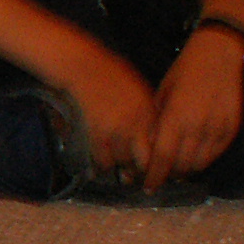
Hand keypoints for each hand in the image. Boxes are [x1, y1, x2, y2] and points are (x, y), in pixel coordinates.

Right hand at [57, 41, 158, 179]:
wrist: (80, 65)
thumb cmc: (107, 71)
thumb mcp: (136, 87)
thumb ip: (146, 109)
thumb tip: (152, 129)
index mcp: (149, 109)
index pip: (161, 142)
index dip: (163, 159)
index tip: (162, 168)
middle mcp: (137, 121)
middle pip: (146, 157)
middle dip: (145, 171)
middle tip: (145, 179)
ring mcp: (116, 127)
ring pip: (125, 160)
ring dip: (123, 169)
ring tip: (123, 175)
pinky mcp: (96, 131)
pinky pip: (102, 157)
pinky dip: (101, 166)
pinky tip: (99, 170)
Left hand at [145, 26, 243, 188]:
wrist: (218, 54)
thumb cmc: (183, 72)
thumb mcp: (161, 95)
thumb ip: (155, 123)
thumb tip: (144, 150)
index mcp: (175, 117)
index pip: (162, 158)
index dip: (154, 176)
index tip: (147, 186)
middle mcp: (198, 126)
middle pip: (181, 166)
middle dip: (167, 176)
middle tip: (157, 179)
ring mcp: (218, 128)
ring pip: (199, 164)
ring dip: (185, 171)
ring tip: (173, 172)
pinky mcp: (231, 128)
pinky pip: (215, 154)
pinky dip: (202, 161)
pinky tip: (191, 160)